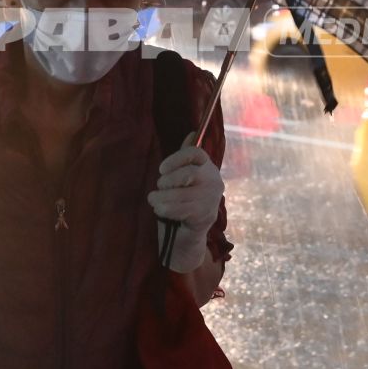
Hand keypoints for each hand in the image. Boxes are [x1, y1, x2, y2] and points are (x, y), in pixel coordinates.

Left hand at [148, 132, 223, 272]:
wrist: (185, 236)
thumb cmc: (181, 203)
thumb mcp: (181, 178)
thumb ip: (185, 158)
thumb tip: (191, 132)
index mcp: (208, 167)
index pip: (196, 153)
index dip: (176, 158)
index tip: (161, 169)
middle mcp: (214, 181)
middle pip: (189, 173)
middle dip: (168, 181)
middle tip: (158, 188)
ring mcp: (212, 199)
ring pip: (182, 193)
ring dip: (162, 198)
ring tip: (154, 201)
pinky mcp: (206, 215)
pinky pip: (182, 209)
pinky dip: (166, 209)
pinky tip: (160, 211)